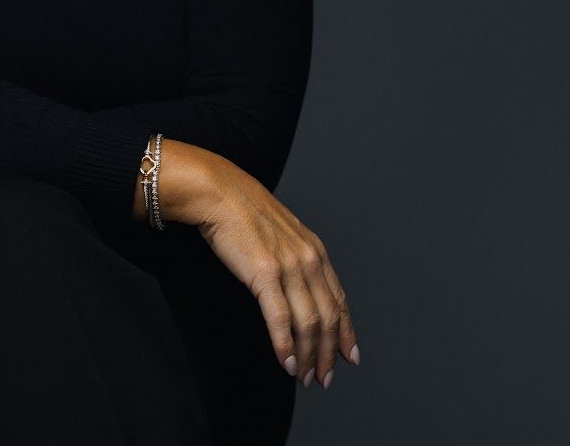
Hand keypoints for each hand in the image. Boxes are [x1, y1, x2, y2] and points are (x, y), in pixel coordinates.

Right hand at [190, 157, 358, 388]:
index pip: (339, 300)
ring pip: (309, 323)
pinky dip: (285, 345)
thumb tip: (296, 287)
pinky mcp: (264, 274)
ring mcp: (289, 266)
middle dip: (330, 354)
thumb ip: (294, 259)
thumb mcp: (281, 234)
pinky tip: (286, 362)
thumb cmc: (242, 212)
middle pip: (328, 318)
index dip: (346, 332)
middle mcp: (309, 260)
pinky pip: (280, 318)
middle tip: (324, 378)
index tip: (350, 357)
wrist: (218, 192)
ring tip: (305, 377)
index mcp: (315, 251)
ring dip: (309, 356)